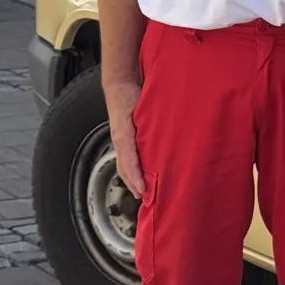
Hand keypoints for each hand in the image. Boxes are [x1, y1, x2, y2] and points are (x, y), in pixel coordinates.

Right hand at [103, 81, 144, 198]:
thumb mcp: (142, 108)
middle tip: (146, 199)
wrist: (119, 85)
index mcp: (124, 136)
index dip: (136, 178)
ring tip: (144, 192)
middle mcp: (121, 141)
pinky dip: (133, 169)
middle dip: (135, 184)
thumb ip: (151, 124)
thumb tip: (164, 139)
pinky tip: (142, 174)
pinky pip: (127, 157)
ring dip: (133, 179)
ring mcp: (121, 140)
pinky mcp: (124, 138)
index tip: (144, 190)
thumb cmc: (131, 95)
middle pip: (126, 168)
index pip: (129, 162)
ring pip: (125, 165)